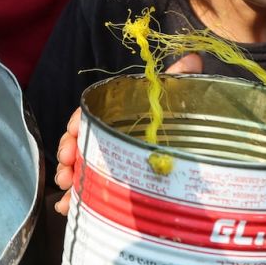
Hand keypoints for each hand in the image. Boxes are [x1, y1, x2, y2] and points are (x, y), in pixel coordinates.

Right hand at [52, 54, 203, 214]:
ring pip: (83, 166)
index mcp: (122, 112)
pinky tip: (69, 207)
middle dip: (69, 152)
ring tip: (67, 187)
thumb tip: (194, 58)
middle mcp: (114, 135)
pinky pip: (93, 190)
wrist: (199, 143)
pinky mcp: (117, 183)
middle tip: (66, 164)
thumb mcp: (182, 96)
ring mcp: (114, 160)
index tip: (71, 131)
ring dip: (70, 176)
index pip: (93, 113)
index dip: (78, 122)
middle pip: (84, 142)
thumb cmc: (184, 114)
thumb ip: (183, 77)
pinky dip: (78, 198)